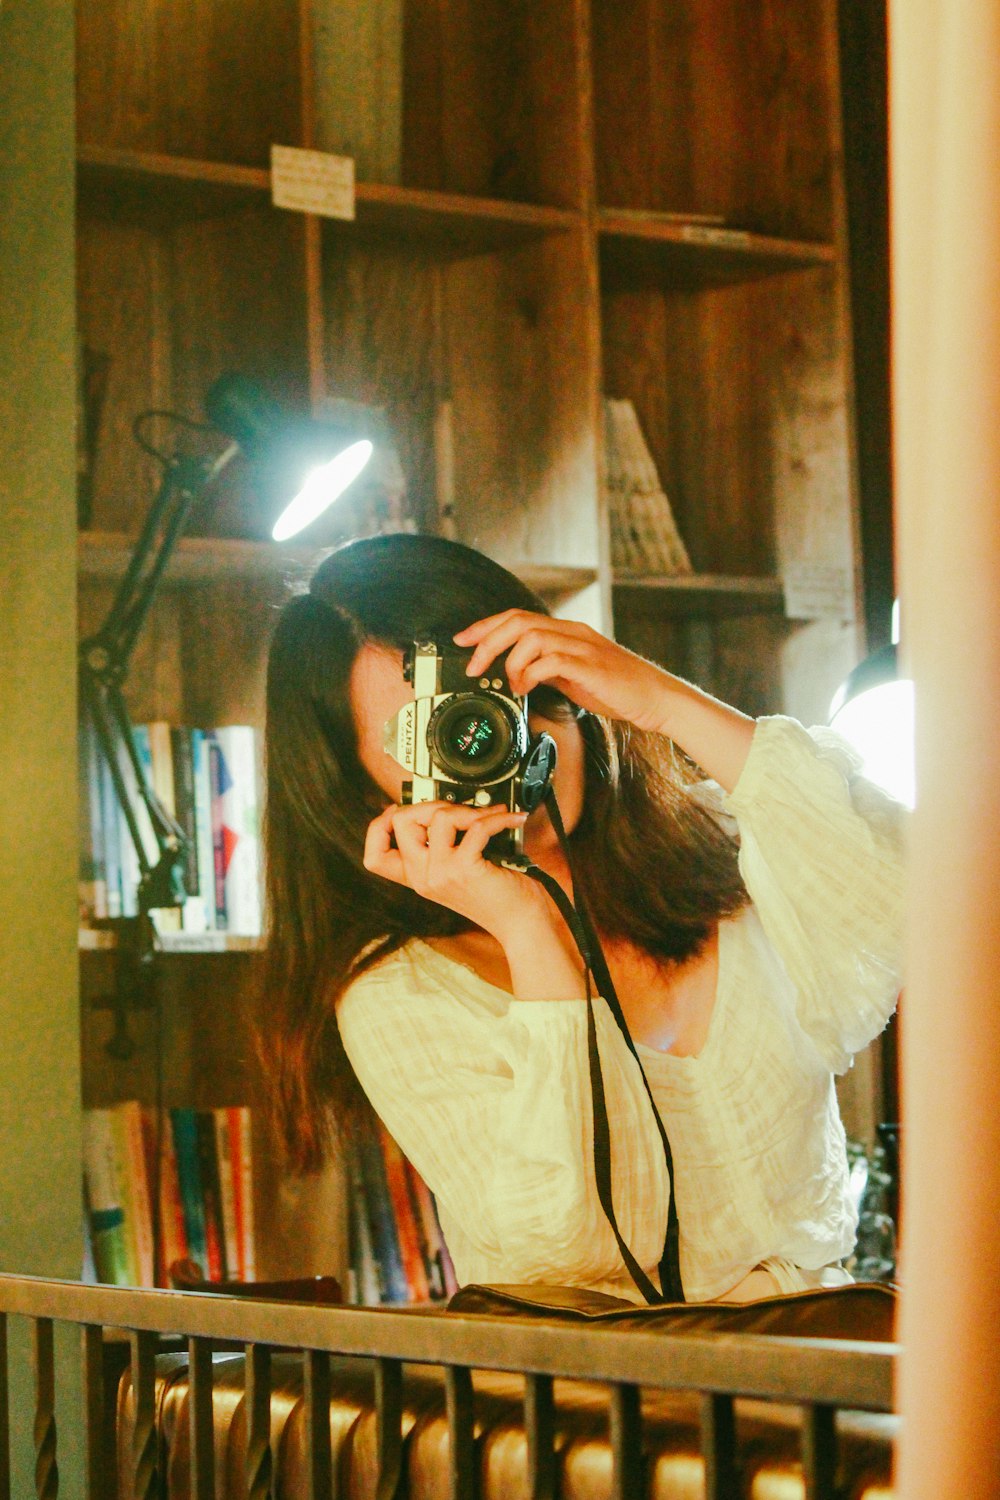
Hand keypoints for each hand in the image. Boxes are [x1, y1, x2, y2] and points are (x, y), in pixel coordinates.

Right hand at [364, 800, 586, 996]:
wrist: (521, 924)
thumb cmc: (498, 897)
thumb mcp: (458, 874)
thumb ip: (443, 850)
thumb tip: (444, 808)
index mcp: (418, 878)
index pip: (374, 857)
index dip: (378, 826)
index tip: (397, 810)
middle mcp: (424, 877)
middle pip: (401, 821)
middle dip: (431, 803)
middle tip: (459, 809)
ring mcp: (442, 874)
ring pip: (439, 816)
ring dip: (470, 808)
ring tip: (490, 815)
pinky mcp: (466, 869)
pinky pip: (476, 826)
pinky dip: (497, 818)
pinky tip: (511, 819)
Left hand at [454, 608, 756, 789]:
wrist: (656, 698)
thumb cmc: (618, 688)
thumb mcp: (574, 674)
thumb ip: (548, 667)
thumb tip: (517, 672)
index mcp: (566, 632)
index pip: (517, 617)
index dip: (485, 626)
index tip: (462, 639)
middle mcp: (572, 632)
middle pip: (518, 621)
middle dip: (488, 641)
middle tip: (473, 665)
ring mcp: (582, 647)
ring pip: (531, 636)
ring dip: (510, 660)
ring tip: (511, 683)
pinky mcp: (590, 666)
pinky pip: (551, 660)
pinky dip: (530, 672)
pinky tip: (527, 687)